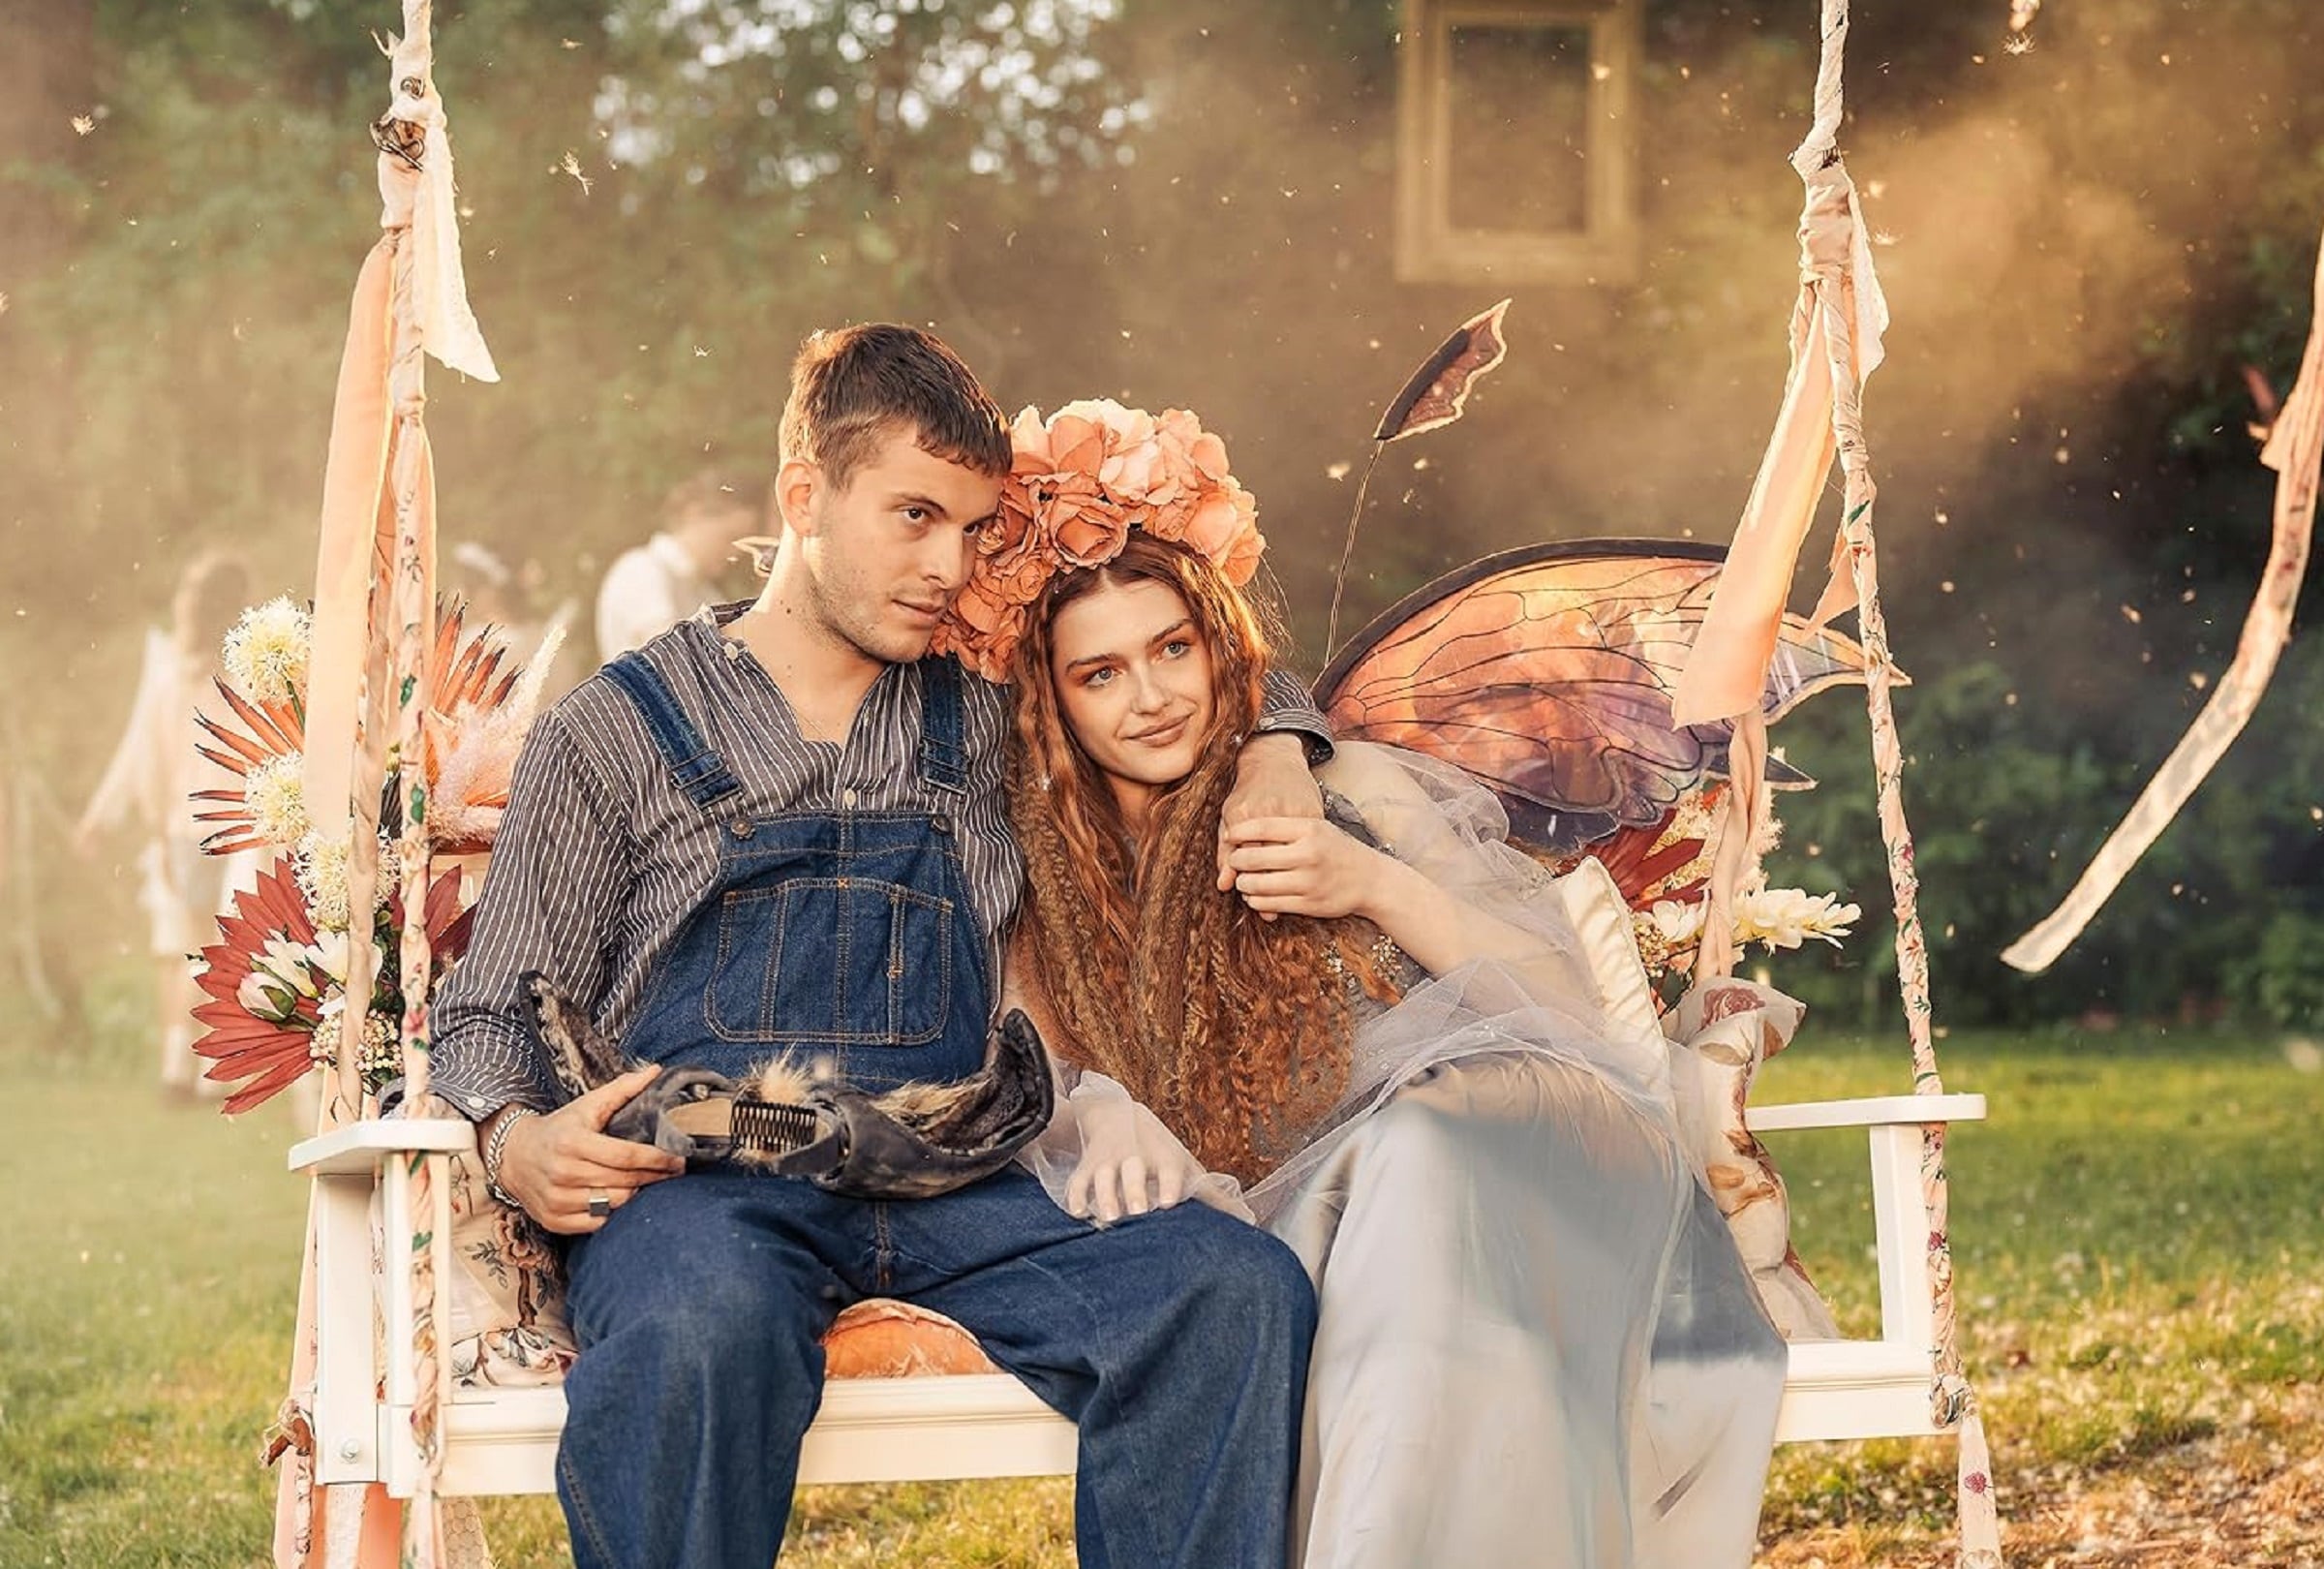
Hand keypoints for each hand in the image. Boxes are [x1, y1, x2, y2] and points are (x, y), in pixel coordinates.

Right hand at [494, 1065, 685, 1234]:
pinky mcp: (553, 1219)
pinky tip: (619, 1197)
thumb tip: (654, 1071)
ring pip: (614, 1204)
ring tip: (645, 1182)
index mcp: (573, 1142)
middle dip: (653, 1177)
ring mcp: (556, 1199)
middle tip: (671, 1172)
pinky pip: (596, 1223)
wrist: (514, 1155)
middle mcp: (563, 1173)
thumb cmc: (560, 1128)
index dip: (657, 1159)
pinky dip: (612, 1212)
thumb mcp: (587, 1105)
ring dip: (635, 1194)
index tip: (678, 1160)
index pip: (626, 1155)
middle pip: (624, 1181)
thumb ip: (622, 1089)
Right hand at [1066, 1094, 1204, 1225]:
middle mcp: (1136, 1157)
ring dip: (1104, 1195)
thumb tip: (1249, 1219)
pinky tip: (1078, 1213)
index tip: (1169, 1203)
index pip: (1169, 1169)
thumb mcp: (1186, 1166)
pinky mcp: (1087, 1167)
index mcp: (1164, 1159)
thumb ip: (1213, 1195)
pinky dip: (1076, 1195)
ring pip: (1104, 1176)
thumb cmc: (1160, 1152)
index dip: (1169, 1184)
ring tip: (1108, 1217)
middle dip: (1133, 1190)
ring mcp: (1109, 1161)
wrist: (1118, 1115)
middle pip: (1133, 1172)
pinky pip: (1078, 1181)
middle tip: (1136, 1212)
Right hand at [1218, 734, 1322, 908]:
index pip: (1290, 858)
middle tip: (1259, 905)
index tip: (1284, 903)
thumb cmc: (1298, 790)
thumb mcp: (1310, 812)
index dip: (1285, 883)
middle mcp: (1273, 814)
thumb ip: (1308, 840)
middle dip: (1260, 884)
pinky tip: (1226, 878)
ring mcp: (1250, 811)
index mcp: (1297, 817)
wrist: (1272, 759)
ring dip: (1238, 876)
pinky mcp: (1233, 809)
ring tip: (1241, 895)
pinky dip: (1225, 860)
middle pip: (1264, 859)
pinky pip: (1227, 841)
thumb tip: (1313, 874)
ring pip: (1241, 852)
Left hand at [1221, 816, 1389, 920]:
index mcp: (1309, 829)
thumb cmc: (1336, 850)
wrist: (1370, 879)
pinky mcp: (1309, 904)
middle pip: (1255, 857)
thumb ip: (1284, 828)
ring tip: (1242, 880)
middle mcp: (1309, 854)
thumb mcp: (1317, 829)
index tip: (1229, 835)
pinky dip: (1255, 900)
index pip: (1263, 827)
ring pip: (1258, 884)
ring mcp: (1309, 881)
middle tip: (1234, 860)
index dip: (1240, 831)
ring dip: (1243, 883)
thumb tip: (1241, 831)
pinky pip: (1269, 904)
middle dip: (1237, 860)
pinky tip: (1254, 895)